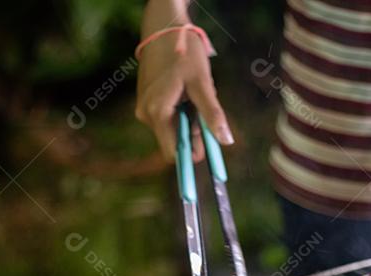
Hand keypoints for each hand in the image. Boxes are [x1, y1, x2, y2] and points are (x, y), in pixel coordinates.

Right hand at [135, 3, 233, 162]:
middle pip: (173, 141)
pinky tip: (183, 93)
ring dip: (186, 121)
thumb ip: (212, 114)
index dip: (192, 153)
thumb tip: (226, 141)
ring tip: (192, 95)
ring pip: (170, 129)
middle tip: (203, 110)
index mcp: (157, 113)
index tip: (209, 146)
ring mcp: (143, 109)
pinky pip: (165, 118)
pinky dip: (179, 113)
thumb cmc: (184, 52)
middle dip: (191, 134)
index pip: (173, 153)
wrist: (163, 28)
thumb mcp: (202, 83)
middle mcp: (146, 115)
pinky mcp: (145, 102)